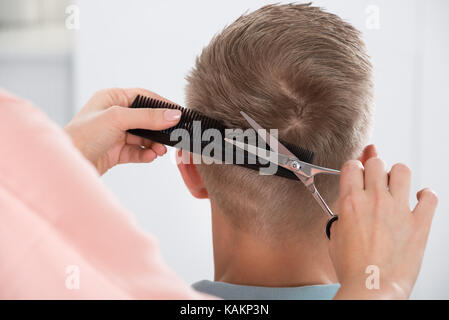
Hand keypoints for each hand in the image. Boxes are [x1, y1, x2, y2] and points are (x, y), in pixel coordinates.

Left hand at [64, 88, 180, 174]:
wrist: (67, 164)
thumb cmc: (82, 135)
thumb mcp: (117, 119)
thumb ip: (147, 117)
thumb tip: (173, 114)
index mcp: (111, 98)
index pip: (144, 97)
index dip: (162, 104)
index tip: (179, 113)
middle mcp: (113, 115)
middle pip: (145, 119)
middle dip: (159, 129)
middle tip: (173, 136)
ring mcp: (115, 134)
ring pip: (143, 137)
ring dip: (154, 144)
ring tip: (160, 151)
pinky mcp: (115, 152)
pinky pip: (136, 151)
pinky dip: (145, 154)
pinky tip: (150, 156)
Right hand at [329, 157, 437, 298]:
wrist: (372, 287)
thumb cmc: (353, 269)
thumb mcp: (336, 237)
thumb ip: (343, 216)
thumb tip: (349, 210)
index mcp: (351, 202)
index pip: (352, 166)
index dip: (353, 168)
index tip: (356, 174)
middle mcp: (375, 200)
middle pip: (376, 163)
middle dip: (373, 168)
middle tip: (374, 179)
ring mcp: (399, 210)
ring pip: (402, 170)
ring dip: (397, 175)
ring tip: (396, 185)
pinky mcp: (419, 223)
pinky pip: (430, 197)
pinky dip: (426, 195)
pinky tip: (420, 199)